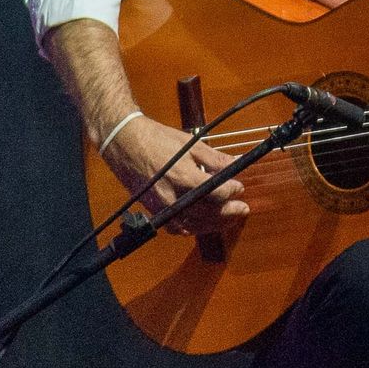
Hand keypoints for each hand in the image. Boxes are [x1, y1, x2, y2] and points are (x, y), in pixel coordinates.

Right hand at [99, 114, 248, 235]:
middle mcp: (172, 196)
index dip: (231, 191)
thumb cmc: (156, 139)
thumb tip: (235, 164)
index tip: (240, 188)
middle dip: (228, 212)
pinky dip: (193, 228)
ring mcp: (162, 206)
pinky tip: (203, 223)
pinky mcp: (154, 211)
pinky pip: (177, 227)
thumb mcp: (190, 144)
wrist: (125, 143)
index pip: (216, 192)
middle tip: (243, 209)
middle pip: (207, 212)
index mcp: (183, 177)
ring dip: (214, 224)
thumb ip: (214, 158)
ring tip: (229, 219)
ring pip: (194, 224)